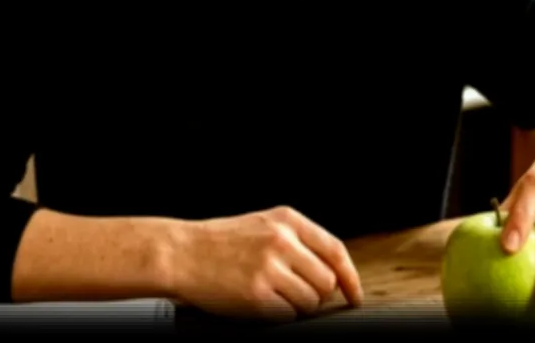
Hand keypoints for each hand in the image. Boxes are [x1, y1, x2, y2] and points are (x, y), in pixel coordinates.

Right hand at [171, 205, 363, 321]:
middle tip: (293, 294)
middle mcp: (282, 241)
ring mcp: (270, 267)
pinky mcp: (257, 294)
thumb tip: (333, 274)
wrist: (180, 252)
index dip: (350, 278)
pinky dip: (278, 314)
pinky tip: (259, 302)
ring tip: (271, 295)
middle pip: (326, 281)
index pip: (335, 251)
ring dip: (297, 306)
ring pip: (310, 301)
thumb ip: (296, 241)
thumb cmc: (219, 242)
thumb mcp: (262, 225)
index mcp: (287, 220)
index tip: (354, 296)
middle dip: (316, 295)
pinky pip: (288, 314)